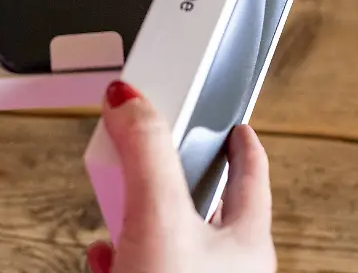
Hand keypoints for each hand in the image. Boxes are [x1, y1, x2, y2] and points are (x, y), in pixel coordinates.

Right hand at [87, 81, 276, 272]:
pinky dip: (120, 253)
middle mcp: (226, 265)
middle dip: (177, 177)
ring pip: (170, 237)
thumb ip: (146, 152)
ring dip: (140, 216)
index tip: (238, 125)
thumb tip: (127, 100)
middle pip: (207, 203)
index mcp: (246, 241)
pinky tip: (105, 253)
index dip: (242, 144)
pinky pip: (142, 267)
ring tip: (120, 202)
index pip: (252, 175)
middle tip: (156, 154)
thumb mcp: (160, 216)